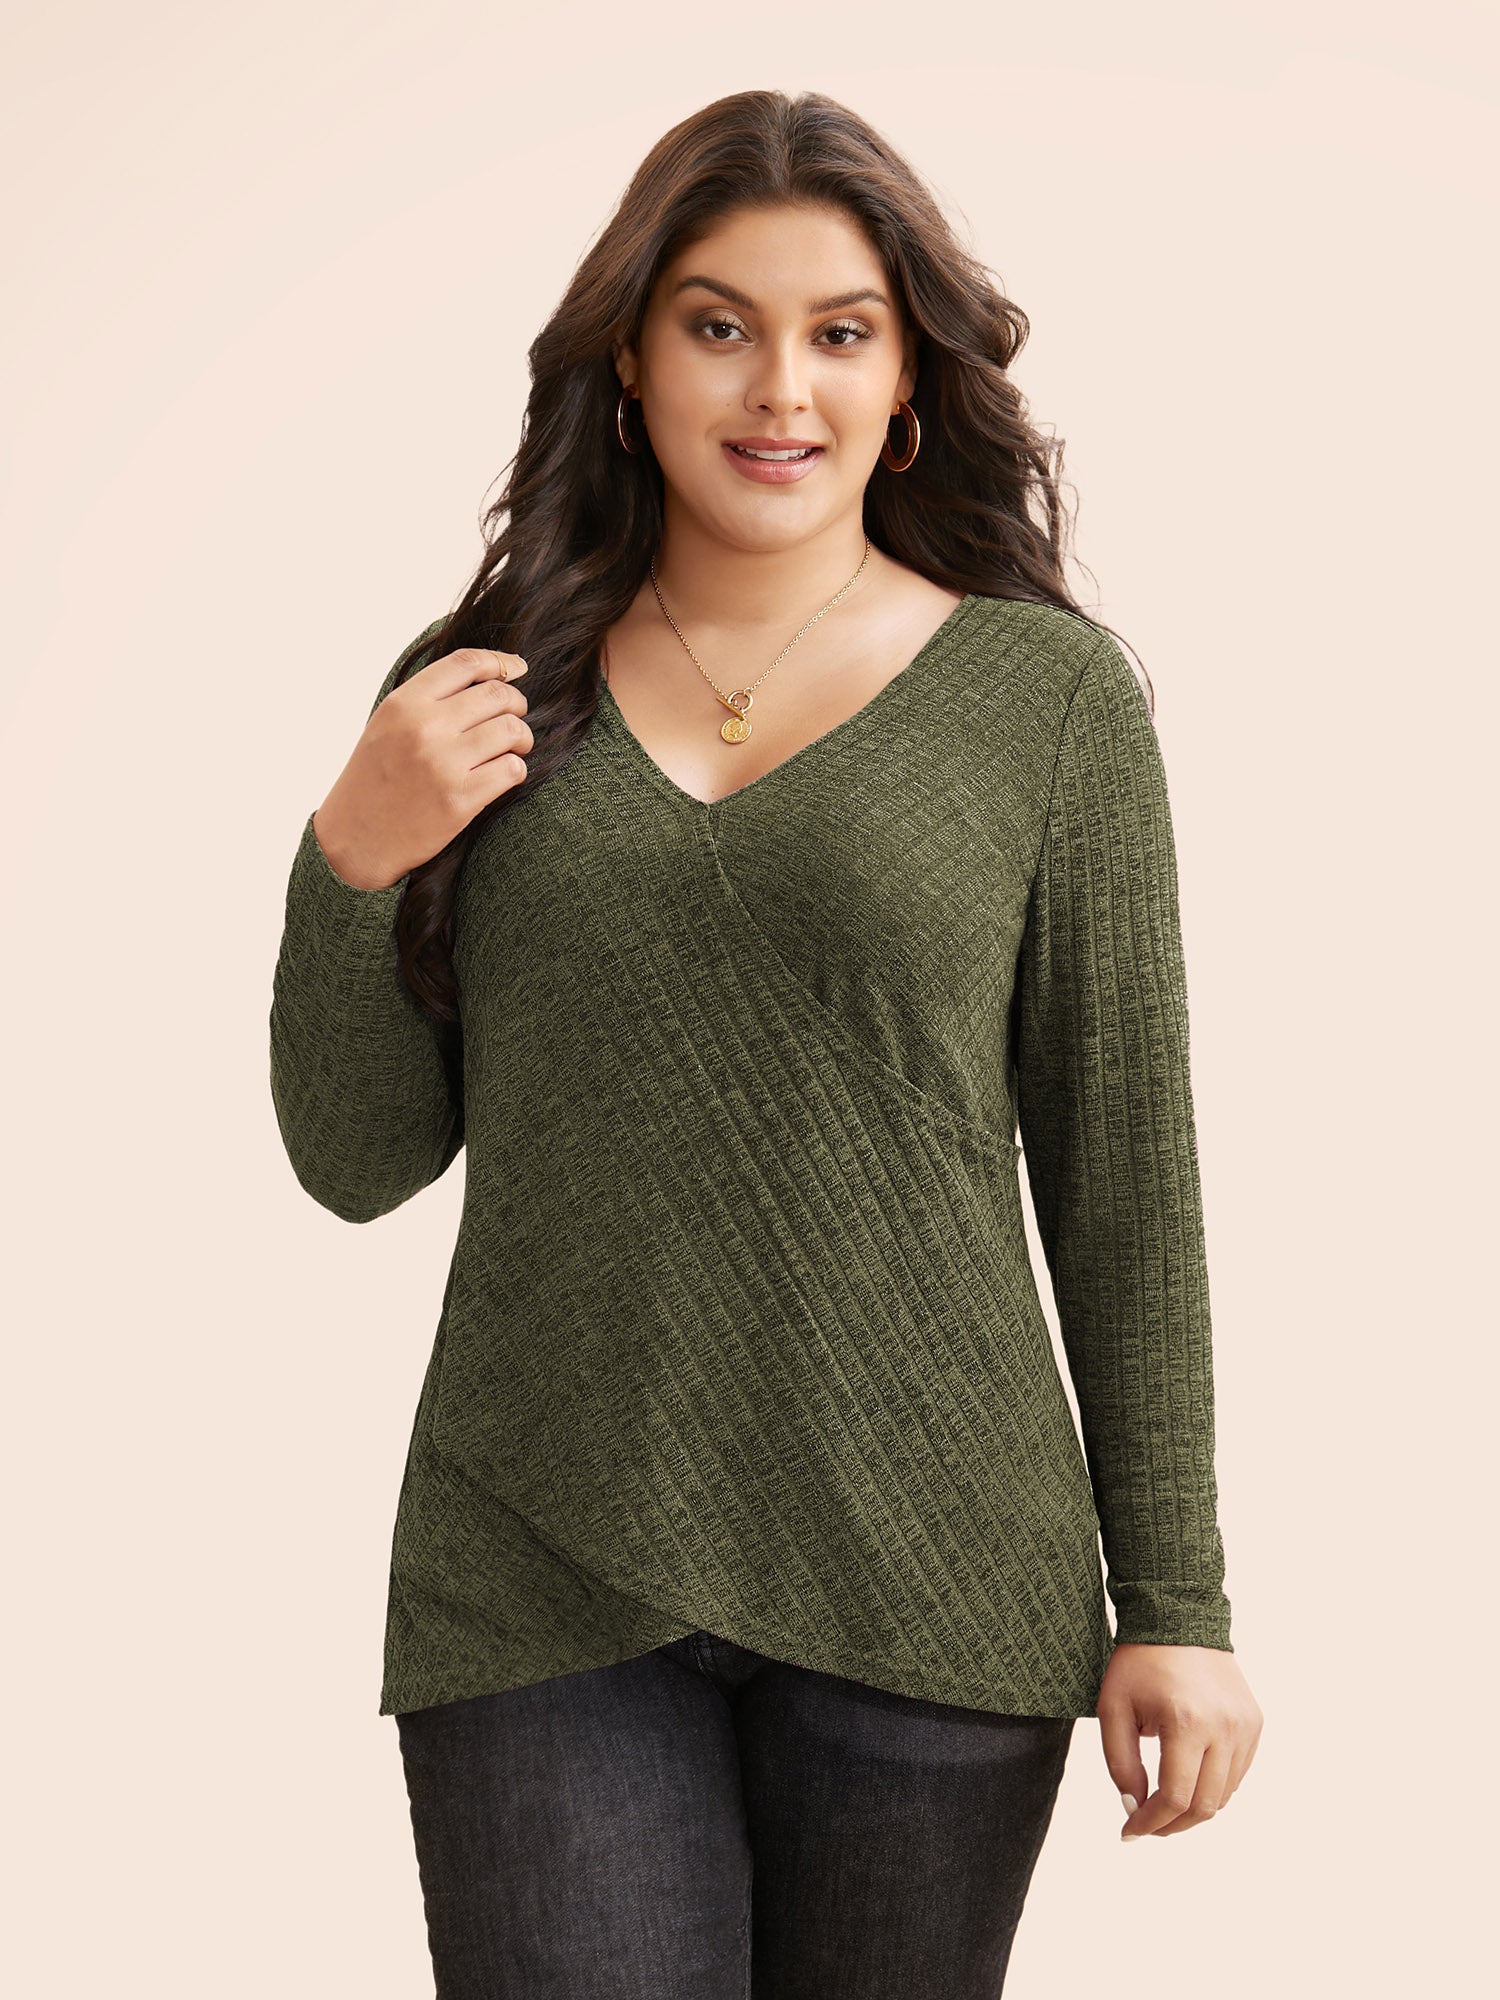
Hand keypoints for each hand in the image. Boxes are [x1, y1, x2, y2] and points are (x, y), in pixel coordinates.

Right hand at [314, 646, 532, 890]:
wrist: (356, 838)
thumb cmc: (376, 778)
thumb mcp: (387, 724)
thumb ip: (428, 699)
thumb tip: (489, 674)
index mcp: (403, 704)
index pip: (466, 663)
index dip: (499, 662)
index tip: (516, 669)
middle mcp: (423, 728)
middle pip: (497, 695)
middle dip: (516, 704)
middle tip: (515, 718)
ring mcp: (443, 764)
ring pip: (512, 731)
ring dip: (522, 738)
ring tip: (514, 748)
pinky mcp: (460, 799)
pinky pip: (512, 769)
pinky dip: (516, 769)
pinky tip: (503, 774)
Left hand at [1097, 1642, 1262, 1840]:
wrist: (1179, 1618)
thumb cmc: (1139, 1663)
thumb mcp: (1113, 1708)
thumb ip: (1119, 1763)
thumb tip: (1135, 1807)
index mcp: (1187, 1722)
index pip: (1175, 1797)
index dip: (1150, 1823)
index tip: (1128, 1832)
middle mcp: (1224, 1727)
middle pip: (1204, 1806)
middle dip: (1172, 1825)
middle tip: (1146, 1826)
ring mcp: (1245, 1726)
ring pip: (1224, 1795)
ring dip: (1193, 1810)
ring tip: (1163, 1806)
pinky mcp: (1255, 1722)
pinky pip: (1237, 1773)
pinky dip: (1213, 1788)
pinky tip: (1187, 1781)